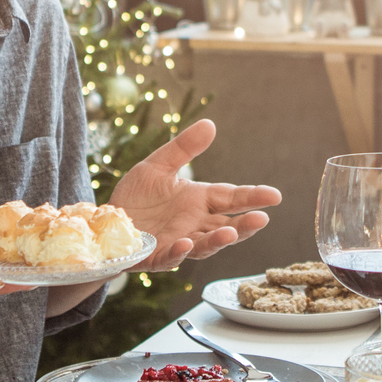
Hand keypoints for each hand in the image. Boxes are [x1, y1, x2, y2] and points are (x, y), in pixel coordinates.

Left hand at [107, 119, 281, 270]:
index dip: (252, 197)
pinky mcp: (156, 256)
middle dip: (244, 225)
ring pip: (204, 245)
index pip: (231, 199)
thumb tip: (210, 124)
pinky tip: (186, 243)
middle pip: (226, 226)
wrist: (107, 221)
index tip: (275, 196)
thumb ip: (183, 148)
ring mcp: (178, 242)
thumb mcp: (158, 165)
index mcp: (199, 202)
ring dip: (217, 241)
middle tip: (262, 219)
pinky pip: (170, 256)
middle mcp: (194, 224)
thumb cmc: (137, 196)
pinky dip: (179, 252)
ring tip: (230, 233)